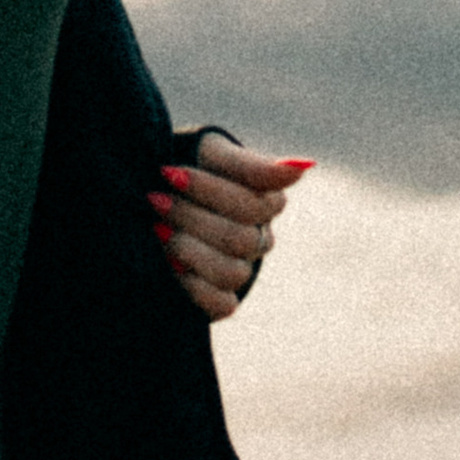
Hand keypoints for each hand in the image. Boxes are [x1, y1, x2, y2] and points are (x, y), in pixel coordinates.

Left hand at [148, 139, 311, 324]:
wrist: (165, 194)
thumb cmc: (195, 167)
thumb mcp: (215, 154)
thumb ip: (252, 165)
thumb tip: (306, 167)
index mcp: (268, 202)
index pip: (250, 203)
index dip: (206, 189)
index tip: (168, 172)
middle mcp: (260, 239)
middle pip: (237, 239)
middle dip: (189, 216)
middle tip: (154, 198)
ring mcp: (244, 270)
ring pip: (230, 273)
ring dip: (186, 249)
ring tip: (157, 228)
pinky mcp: (223, 298)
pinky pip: (222, 305)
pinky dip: (194, 287)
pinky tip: (169, 263)